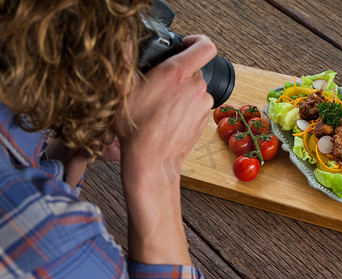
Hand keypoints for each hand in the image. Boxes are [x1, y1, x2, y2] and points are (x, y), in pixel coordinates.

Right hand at [116, 35, 216, 264]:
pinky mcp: (205, 121)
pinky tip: (170, 118)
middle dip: (179, 73)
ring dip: (183, 92)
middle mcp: (196, 88)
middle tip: (160, 85)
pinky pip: (197, 106)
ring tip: (162, 105)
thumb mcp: (122, 91)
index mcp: (177, 74)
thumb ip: (125, 60)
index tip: (186, 44)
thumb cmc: (137, 131)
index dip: (196, 41)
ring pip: (195, 89)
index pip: (205, 46)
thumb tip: (124, 40)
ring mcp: (203, 105)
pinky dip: (187, 107)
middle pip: (194, 69)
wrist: (151, 162)